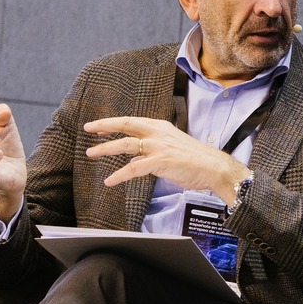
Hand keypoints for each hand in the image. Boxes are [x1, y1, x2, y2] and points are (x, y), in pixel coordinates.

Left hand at [83, 116, 249, 204]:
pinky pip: (134, 168)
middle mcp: (158, 133)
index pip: (132, 122)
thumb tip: (136, 160)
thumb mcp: (172, 151)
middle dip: (104, 126)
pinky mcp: (160, 161)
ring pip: (125, 145)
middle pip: (125, 125)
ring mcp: (159, 146)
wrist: (214, 168)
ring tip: (91, 153)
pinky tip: (110, 181)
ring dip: (105, 149)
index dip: (113, 123)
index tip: (99, 126)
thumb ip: (152, 153)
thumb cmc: (196, 162)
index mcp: (161, 127)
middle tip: (88, 128)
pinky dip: (119, 175)